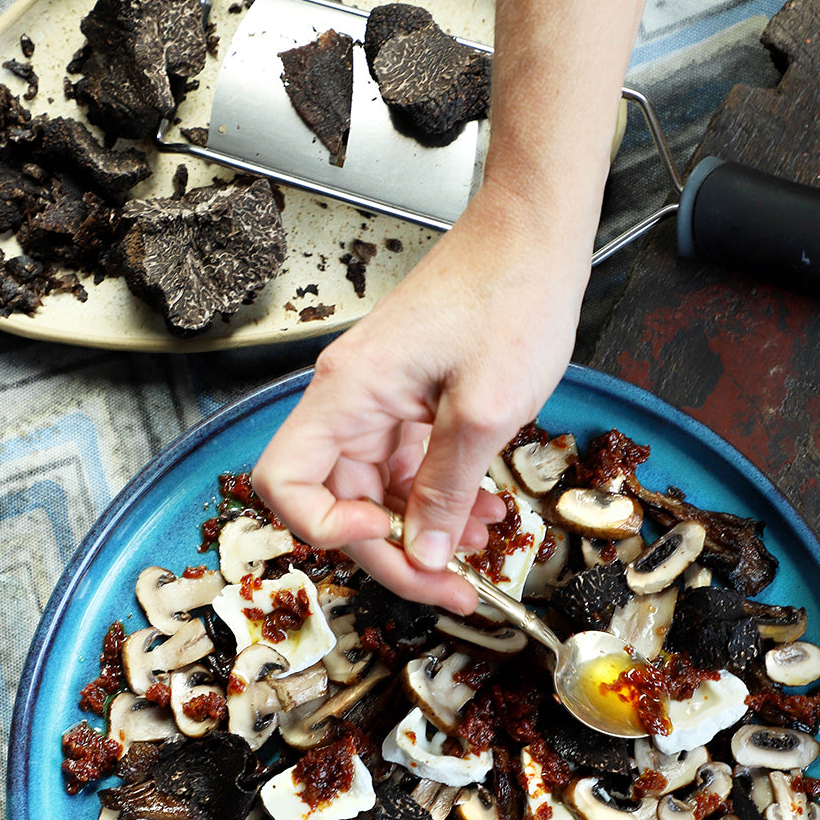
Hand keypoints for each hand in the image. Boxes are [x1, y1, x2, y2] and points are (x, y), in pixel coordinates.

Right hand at [251, 179, 590, 611]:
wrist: (535, 234)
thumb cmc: (510, 293)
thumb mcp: (485, 409)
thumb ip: (447, 488)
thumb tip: (421, 552)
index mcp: (348, 392)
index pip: (285, 483)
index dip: (328, 530)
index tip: (390, 542)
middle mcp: (351, 397)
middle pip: (335, 501)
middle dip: (392, 551)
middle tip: (448, 585)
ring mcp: (379, 399)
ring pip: (374, 490)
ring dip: (421, 528)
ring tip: (476, 552)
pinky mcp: (409, 399)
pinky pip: (406, 465)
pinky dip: (440, 494)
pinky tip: (482, 511)